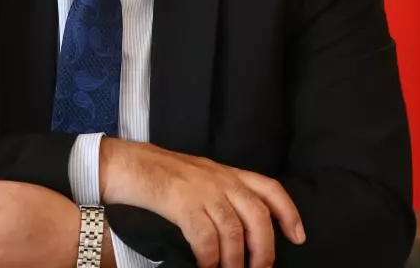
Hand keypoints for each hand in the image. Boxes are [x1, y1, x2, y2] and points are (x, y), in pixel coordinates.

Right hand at [99, 139, 304, 267]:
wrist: (121, 162)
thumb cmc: (154, 174)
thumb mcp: (195, 179)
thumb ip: (217, 196)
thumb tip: (236, 232)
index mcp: (225, 172)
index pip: (268, 188)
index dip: (288, 213)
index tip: (298, 237)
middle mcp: (219, 178)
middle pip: (257, 215)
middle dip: (264, 248)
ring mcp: (200, 188)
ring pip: (234, 229)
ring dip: (235, 260)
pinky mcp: (180, 201)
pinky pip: (205, 235)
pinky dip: (208, 256)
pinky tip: (204, 266)